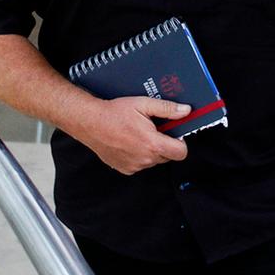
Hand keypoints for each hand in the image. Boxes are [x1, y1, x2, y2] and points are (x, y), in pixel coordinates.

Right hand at [71, 97, 190, 175]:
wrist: (90, 123)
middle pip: (168, 156)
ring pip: (154, 160)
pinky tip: (130, 142)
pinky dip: (139, 155)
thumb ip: (167, 108)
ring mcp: (135, 166)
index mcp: (152, 144)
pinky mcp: (125, 169)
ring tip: (138, 134)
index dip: (181, 142)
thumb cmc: (114, 113)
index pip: (181, 152)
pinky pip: (141, 164)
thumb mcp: (143, 104)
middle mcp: (145, 159)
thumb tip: (185, 111)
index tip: (174, 133)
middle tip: (153, 129)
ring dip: (151, 150)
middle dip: (165, 143)